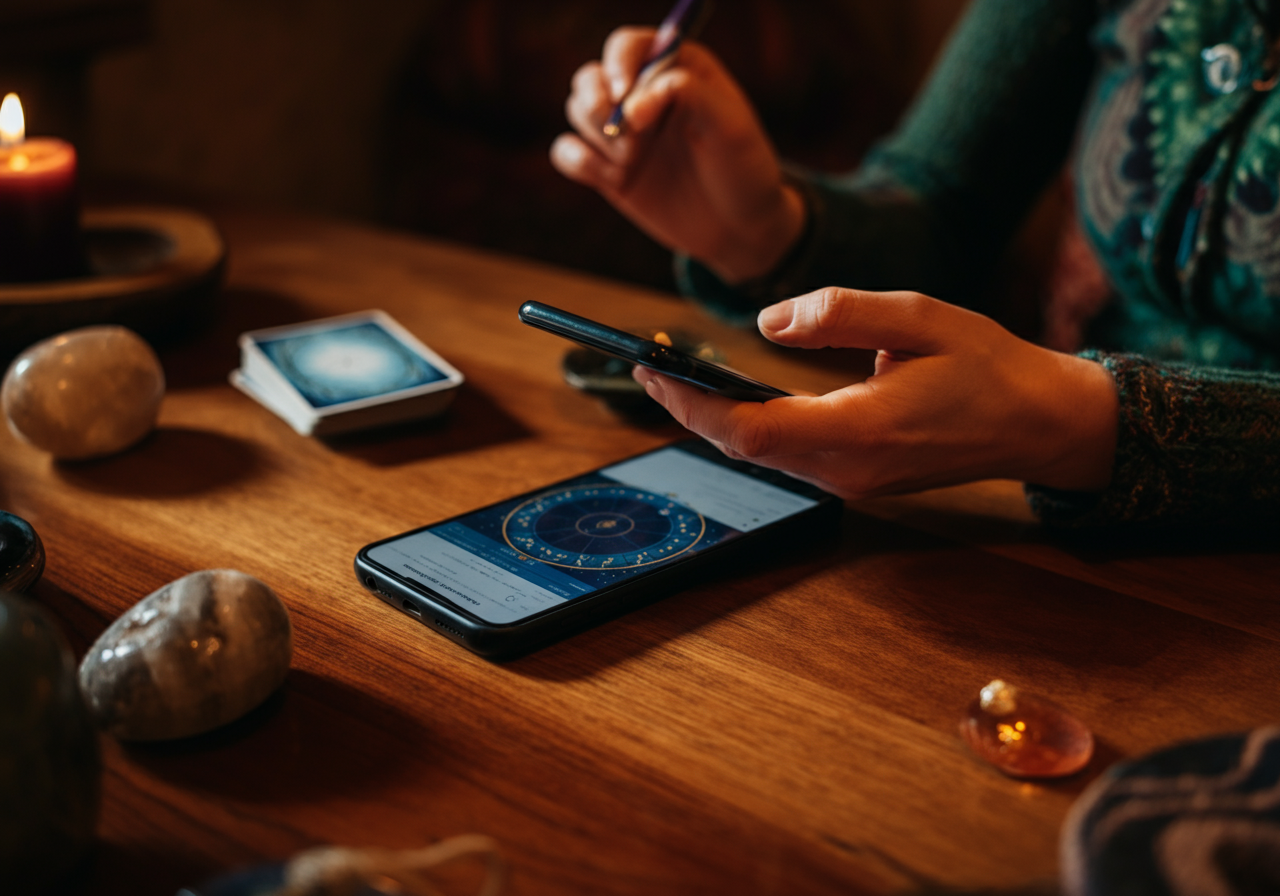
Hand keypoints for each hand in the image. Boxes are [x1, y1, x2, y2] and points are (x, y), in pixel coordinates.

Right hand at [550, 27, 804, 283]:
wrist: (738, 229)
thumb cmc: (743, 170)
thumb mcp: (730, 126)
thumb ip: (686, 93)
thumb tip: (633, 104)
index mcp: (676, 68)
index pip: (629, 46)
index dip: (618, 63)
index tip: (623, 94)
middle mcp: (643, 94)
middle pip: (591, 75)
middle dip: (598, 103)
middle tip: (629, 138)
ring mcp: (623, 132)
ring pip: (576, 109)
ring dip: (597, 135)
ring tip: (632, 161)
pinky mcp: (606, 167)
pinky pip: (565, 151)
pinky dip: (578, 161)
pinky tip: (613, 180)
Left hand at [633, 288, 1119, 498]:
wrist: (1038, 423)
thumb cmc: (987, 365)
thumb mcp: (919, 317)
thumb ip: (840, 315)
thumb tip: (767, 322)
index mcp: (860, 430)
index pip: (749, 428)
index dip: (691, 402)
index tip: (651, 368)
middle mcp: (847, 470)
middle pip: (742, 447)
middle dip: (689, 408)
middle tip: (649, 364)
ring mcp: (851, 482)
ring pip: (760, 456)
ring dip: (715, 419)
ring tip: (677, 375)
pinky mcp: (857, 479)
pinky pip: (785, 458)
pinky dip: (748, 427)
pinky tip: (732, 397)